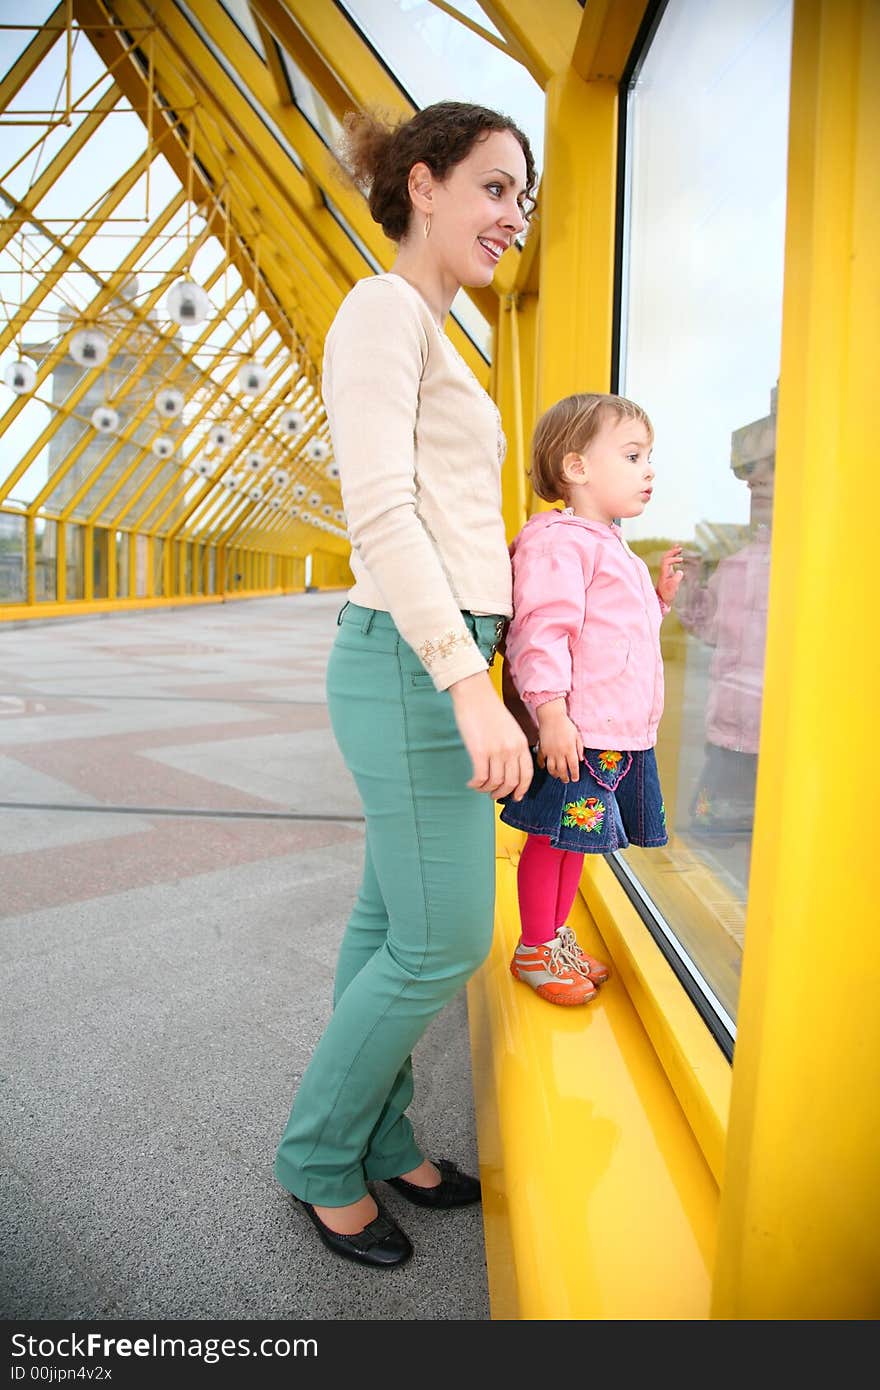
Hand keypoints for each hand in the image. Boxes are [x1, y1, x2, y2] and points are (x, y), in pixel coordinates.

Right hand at [448, 671, 532, 799]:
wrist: (475, 695)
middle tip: (493, 795)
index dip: (521, 789)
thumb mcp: (510, 728)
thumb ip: (513, 746)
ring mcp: (496, 751)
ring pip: (495, 782)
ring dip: (487, 790)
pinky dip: (476, 784)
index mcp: (521, 743)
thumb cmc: (489, 710)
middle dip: (502, 793)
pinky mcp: (479, 751)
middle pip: (511, 782)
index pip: (527, 774)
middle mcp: (511, 749)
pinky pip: (480, 777)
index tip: (516, 796)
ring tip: (480, 788)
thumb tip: (508, 766)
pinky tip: (471, 783)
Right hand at [535, 699, 581, 782]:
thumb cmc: (565, 724)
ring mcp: (550, 752)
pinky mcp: (542, 749)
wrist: (551, 716)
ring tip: (557, 776)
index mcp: (570, 749)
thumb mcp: (577, 735)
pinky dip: (542, 765)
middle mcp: (559, 753)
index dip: (575, 775)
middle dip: (565, 778)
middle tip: (566, 780)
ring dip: (554, 774)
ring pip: (551, 769)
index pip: (573, 767)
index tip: (575, 779)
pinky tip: (544, 767)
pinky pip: (541, 760)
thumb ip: (579, 748)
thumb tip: (581, 760)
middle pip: (562, 770)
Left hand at [657, 546, 684, 604]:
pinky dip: (674, 556)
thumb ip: (676, 579)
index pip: (666, 561)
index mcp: (663, 573)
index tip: (681, 560)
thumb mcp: (673, 587)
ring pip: (667, 558)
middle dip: (672, 552)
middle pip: (665, 557)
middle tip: (680, 548)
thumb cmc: (667, 594)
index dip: (673, 559)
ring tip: (679, 548)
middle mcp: (663, 570)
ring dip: (673, 552)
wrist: (662, 599)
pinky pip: (670, 562)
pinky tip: (678, 553)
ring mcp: (665, 571)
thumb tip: (680, 571)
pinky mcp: (668, 572)